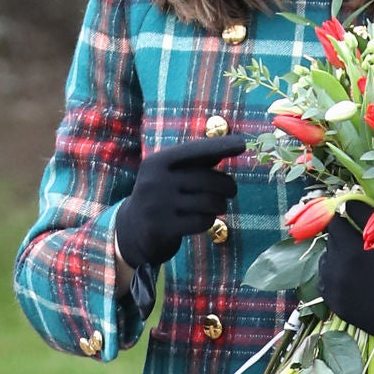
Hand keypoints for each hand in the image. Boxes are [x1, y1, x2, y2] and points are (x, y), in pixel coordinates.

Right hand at [115, 135, 245, 266]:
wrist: (130, 229)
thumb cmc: (160, 195)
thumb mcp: (169, 174)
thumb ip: (194, 162)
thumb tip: (226, 148)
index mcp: (158, 161)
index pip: (195, 150)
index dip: (220, 146)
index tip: (242, 144)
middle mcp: (156, 180)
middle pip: (208, 179)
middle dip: (227, 186)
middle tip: (232, 191)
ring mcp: (158, 205)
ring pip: (209, 202)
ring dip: (221, 204)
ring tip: (219, 205)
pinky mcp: (163, 228)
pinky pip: (202, 221)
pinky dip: (210, 220)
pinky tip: (206, 219)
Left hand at [318, 202, 373, 354]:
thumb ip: (372, 219)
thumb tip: (350, 201)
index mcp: (351, 254)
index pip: (334, 224)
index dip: (345, 218)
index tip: (356, 220)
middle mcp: (336, 273)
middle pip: (329, 242)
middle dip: (343, 236)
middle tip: (364, 241)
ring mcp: (335, 292)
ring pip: (325, 262)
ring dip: (337, 256)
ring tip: (359, 259)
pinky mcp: (337, 307)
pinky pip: (325, 283)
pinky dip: (334, 275)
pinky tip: (352, 276)